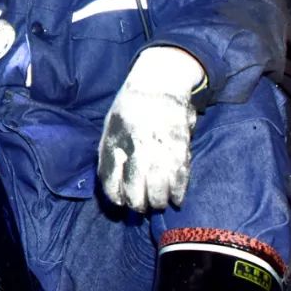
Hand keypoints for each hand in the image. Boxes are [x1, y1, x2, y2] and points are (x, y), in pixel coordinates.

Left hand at [98, 47, 204, 211]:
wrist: (159, 83)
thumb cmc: (130, 106)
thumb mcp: (111, 127)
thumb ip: (110, 154)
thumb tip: (111, 182)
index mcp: (115, 142)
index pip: (111, 182)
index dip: (116, 197)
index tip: (120, 202)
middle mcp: (136, 149)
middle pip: (136, 192)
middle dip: (138, 205)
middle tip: (140, 207)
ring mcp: (159, 150)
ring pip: (158, 191)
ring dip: (158, 202)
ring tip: (156, 204)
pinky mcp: (180, 148)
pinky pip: (180, 179)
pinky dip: (178, 194)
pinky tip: (175, 200)